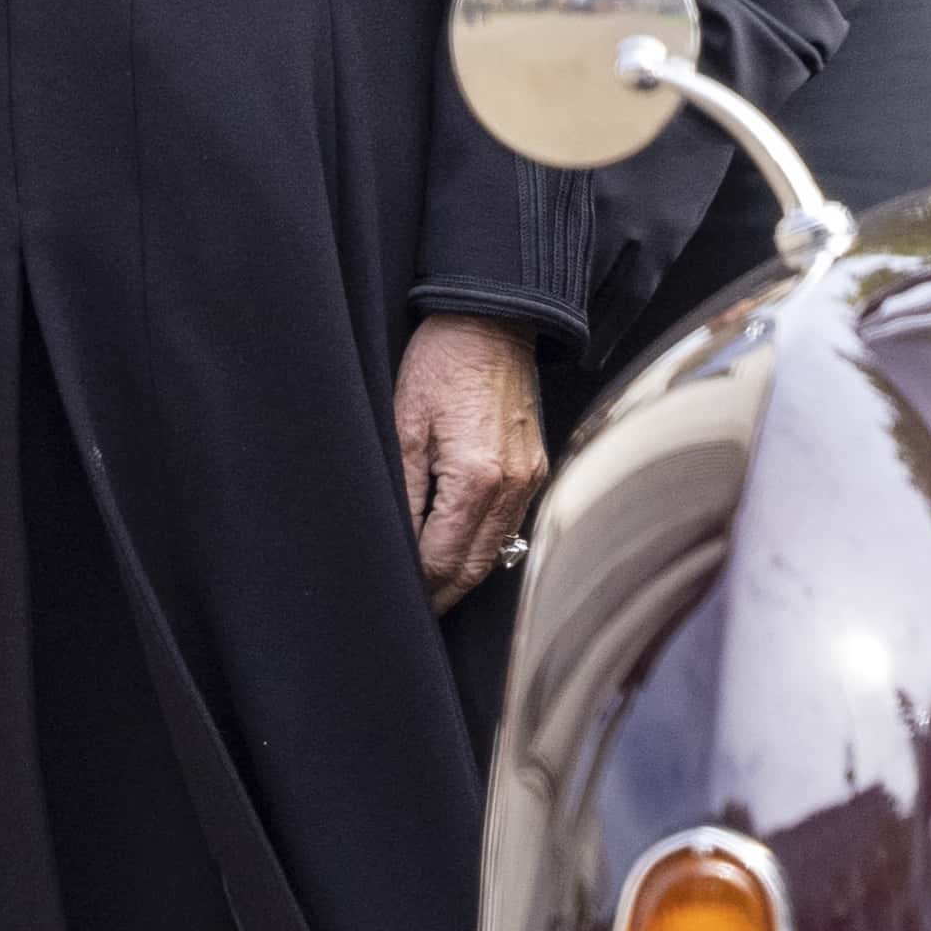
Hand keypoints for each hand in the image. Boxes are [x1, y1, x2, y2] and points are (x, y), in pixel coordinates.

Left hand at [393, 315, 544, 610]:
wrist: (491, 323)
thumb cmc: (440, 366)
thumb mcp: (403, 427)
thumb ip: (404, 492)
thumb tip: (397, 541)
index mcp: (476, 479)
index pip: (443, 560)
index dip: (418, 585)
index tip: (394, 596)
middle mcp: (512, 487)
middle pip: (475, 567)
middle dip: (442, 592)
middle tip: (411, 607)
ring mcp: (530, 479)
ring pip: (496, 552)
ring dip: (462, 573)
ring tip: (430, 587)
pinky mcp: (536, 469)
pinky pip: (510, 525)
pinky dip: (484, 544)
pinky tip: (458, 548)